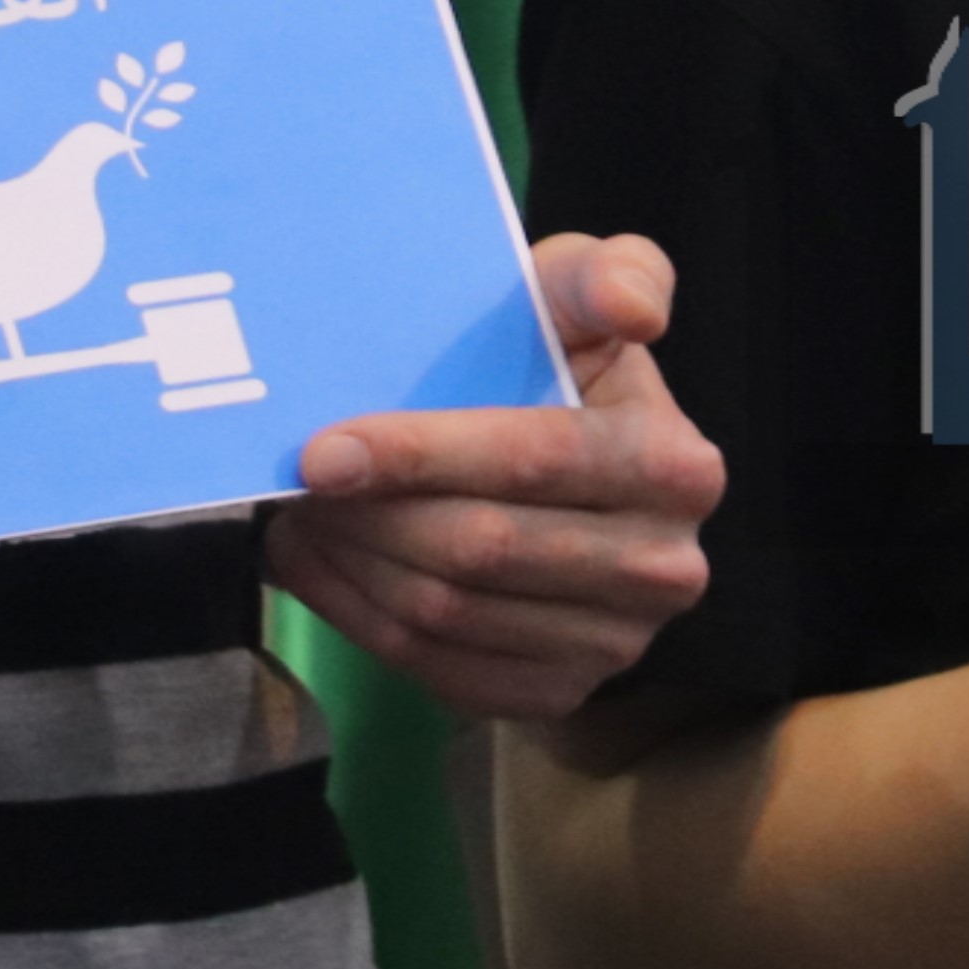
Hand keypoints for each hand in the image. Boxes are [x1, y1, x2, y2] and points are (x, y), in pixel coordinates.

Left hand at [272, 234, 726, 723]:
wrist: (583, 483)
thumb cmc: (566, 370)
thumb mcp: (585, 300)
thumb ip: (610, 275)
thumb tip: (629, 307)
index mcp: (674, 464)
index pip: (533, 461)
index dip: (420, 457)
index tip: (322, 451)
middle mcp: (662, 566)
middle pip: (480, 549)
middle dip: (368, 517)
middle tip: (294, 483)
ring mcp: (616, 643)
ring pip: (448, 616)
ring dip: (351, 568)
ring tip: (299, 518)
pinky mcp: (562, 693)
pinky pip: (440, 671)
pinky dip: (361, 621)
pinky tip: (322, 570)